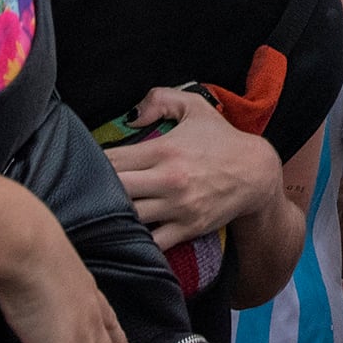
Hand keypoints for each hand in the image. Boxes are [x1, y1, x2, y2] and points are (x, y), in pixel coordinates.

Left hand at [102, 88, 281, 247]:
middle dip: (94, 191)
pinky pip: (152, 243)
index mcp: (163, 150)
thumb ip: (159, 99)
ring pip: (128, 218)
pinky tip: (127, 234)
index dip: (92, 164)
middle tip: (86, 192)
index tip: (87, 165)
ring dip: (111, 217)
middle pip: (113, 190)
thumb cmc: (221, 140)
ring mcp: (177, 207)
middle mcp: (168, 179)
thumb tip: (130, 118)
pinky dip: (136, 241)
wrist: (256, 173)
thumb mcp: (195, 107)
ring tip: (101, 214)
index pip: (111, 160)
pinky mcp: (187, 229)